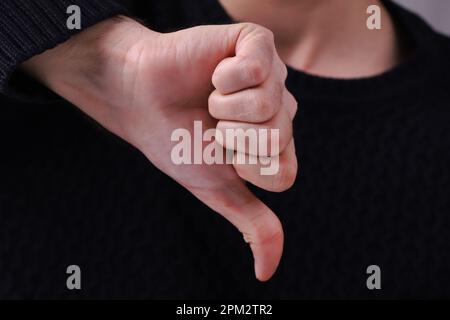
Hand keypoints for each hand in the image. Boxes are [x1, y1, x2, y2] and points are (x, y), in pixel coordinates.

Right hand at [23, 16, 297, 280]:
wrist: (140, 98)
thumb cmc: (177, 142)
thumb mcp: (217, 188)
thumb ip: (252, 224)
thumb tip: (267, 274)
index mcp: (275, 147)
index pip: (282, 174)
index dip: (242, 168)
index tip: (219, 152)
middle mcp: (281, 112)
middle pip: (275, 140)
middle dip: (230, 138)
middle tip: (211, 121)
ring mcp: (273, 77)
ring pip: (268, 107)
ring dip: (224, 109)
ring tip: (210, 97)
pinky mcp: (257, 44)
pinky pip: (258, 69)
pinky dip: (225, 78)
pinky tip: (215, 73)